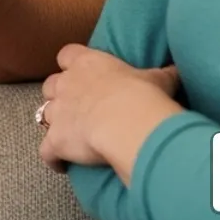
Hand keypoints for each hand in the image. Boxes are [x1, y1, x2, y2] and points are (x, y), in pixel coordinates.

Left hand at [38, 45, 178, 171]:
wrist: (127, 121)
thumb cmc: (141, 95)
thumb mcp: (157, 79)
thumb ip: (162, 73)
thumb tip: (175, 69)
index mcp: (87, 63)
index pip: (68, 54)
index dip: (71, 64)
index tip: (80, 72)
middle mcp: (66, 84)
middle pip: (51, 84)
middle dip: (59, 94)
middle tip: (76, 106)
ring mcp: (58, 112)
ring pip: (44, 114)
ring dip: (54, 123)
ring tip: (68, 134)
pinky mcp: (55, 140)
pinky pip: (45, 151)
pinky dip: (51, 158)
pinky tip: (61, 165)